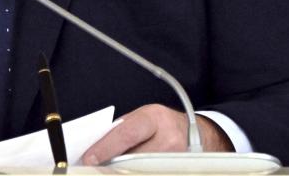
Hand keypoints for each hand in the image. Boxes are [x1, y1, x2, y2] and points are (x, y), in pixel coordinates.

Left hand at [81, 104, 232, 164]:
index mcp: (155, 118)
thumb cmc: (163, 125)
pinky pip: (151, 174)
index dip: (106, 147)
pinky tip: (129, 172)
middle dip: (112, 165)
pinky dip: (137, 174)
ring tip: (111, 169)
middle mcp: (168, 138)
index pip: (126, 133)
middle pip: (134, 158)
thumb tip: (97, 147)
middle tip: (96, 168)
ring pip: (142, 172)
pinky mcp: (178, 171)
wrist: (198, 134)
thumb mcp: (143, 118)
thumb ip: (123, 131)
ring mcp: (176, 159)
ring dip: (125, 172)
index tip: (90, 158)